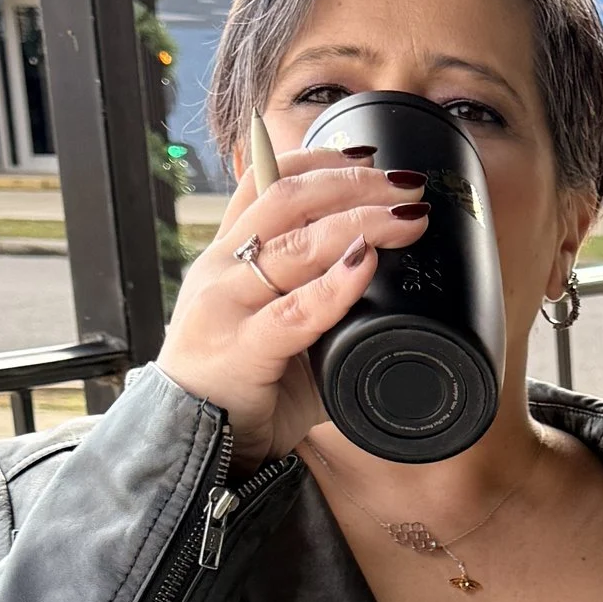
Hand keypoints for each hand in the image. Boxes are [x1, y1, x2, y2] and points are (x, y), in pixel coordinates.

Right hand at [159, 148, 431, 466]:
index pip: (265, 180)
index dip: (317, 158)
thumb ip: (315, 295)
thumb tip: (383, 273)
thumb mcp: (276, 323)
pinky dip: (335, 284)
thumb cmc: (245, 384)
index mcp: (228, 255)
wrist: (194, 446)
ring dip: (359, 221)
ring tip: (407, 215)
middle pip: (287, 199)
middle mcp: (222, 269)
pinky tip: (365, 264)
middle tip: (406, 183)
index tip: (368, 155)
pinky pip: (293, 311)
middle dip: (353, 183)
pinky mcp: (240, 350)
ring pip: (293, 245)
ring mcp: (226, 306)